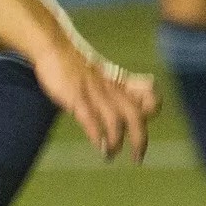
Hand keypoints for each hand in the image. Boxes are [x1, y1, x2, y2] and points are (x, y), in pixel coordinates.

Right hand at [34, 47, 158, 163]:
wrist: (54, 46)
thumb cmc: (78, 62)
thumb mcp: (104, 72)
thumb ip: (120, 87)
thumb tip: (138, 98)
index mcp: (119, 81)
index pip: (148, 93)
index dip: (151, 107)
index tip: (147, 120)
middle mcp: (111, 88)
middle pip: (135, 115)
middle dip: (139, 140)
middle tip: (137, 158)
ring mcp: (94, 92)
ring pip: (114, 121)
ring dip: (116, 142)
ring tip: (110, 155)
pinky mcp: (75, 96)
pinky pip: (90, 119)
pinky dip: (97, 136)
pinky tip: (99, 146)